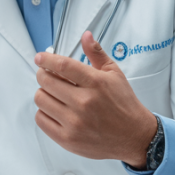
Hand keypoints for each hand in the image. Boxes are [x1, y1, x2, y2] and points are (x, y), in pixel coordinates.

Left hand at [33, 31, 155, 167]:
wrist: (134, 137)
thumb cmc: (123, 104)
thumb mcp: (114, 74)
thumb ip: (96, 53)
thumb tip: (85, 35)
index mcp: (96, 83)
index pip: (62, 65)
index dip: (46, 59)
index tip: (40, 58)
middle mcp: (84, 102)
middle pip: (46, 81)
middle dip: (43, 75)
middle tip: (48, 76)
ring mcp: (74, 122)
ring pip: (40, 99)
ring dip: (44, 93)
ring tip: (54, 94)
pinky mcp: (67, 139)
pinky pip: (40, 119)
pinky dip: (44, 112)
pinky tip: (54, 109)